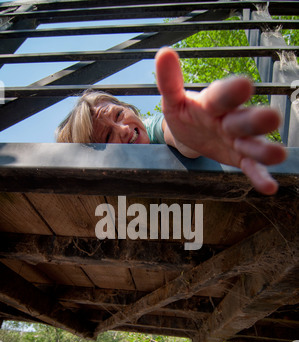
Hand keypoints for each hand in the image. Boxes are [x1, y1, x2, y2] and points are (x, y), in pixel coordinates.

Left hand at [155, 47, 286, 194]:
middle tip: (272, 117)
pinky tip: (269, 187)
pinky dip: (259, 176)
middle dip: (255, 119)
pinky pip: (249, 167)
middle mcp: (229, 119)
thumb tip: (164, 53)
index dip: (231, 91)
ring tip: (278, 155)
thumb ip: (169, 82)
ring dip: (264, 149)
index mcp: (213, 103)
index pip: (222, 96)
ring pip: (252, 144)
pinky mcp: (238, 158)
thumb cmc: (185, 113)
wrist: (189, 133)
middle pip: (243, 119)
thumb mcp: (173, 100)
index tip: (244, 85)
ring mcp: (236, 139)